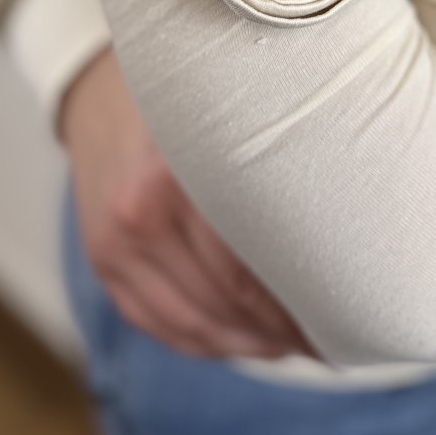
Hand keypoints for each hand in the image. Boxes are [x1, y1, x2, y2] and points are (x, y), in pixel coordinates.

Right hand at [60, 45, 321, 362]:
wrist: (98, 90)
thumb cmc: (183, 99)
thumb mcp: (226, 118)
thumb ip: (268, 169)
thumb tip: (333, 236)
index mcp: (175, 178)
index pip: (244, 274)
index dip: (295, 306)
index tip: (337, 314)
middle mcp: (139, 217)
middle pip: (223, 304)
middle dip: (281, 330)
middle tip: (326, 335)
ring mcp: (114, 247)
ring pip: (194, 326)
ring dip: (249, 344)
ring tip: (293, 343)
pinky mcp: (103, 264)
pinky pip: (160, 325)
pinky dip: (207, 341)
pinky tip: (245, 338)